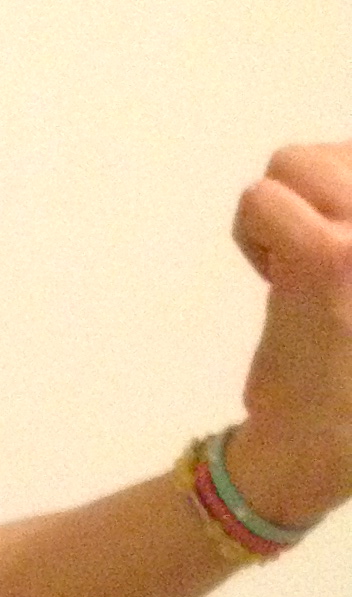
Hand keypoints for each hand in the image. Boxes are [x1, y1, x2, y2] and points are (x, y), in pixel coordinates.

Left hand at [225, 142, 351, 532]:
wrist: (321, 448)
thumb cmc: (347, 379)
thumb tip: (341, 161)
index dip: (343, 183)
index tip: (334, 243)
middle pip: (345, 148)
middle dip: (317, 194)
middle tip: (321, 261)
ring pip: (297, 162)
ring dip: (284, 211)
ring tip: (306, 270)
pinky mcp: (328, 256)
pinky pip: (260, 198)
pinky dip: (253, 234)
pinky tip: (277, 280)